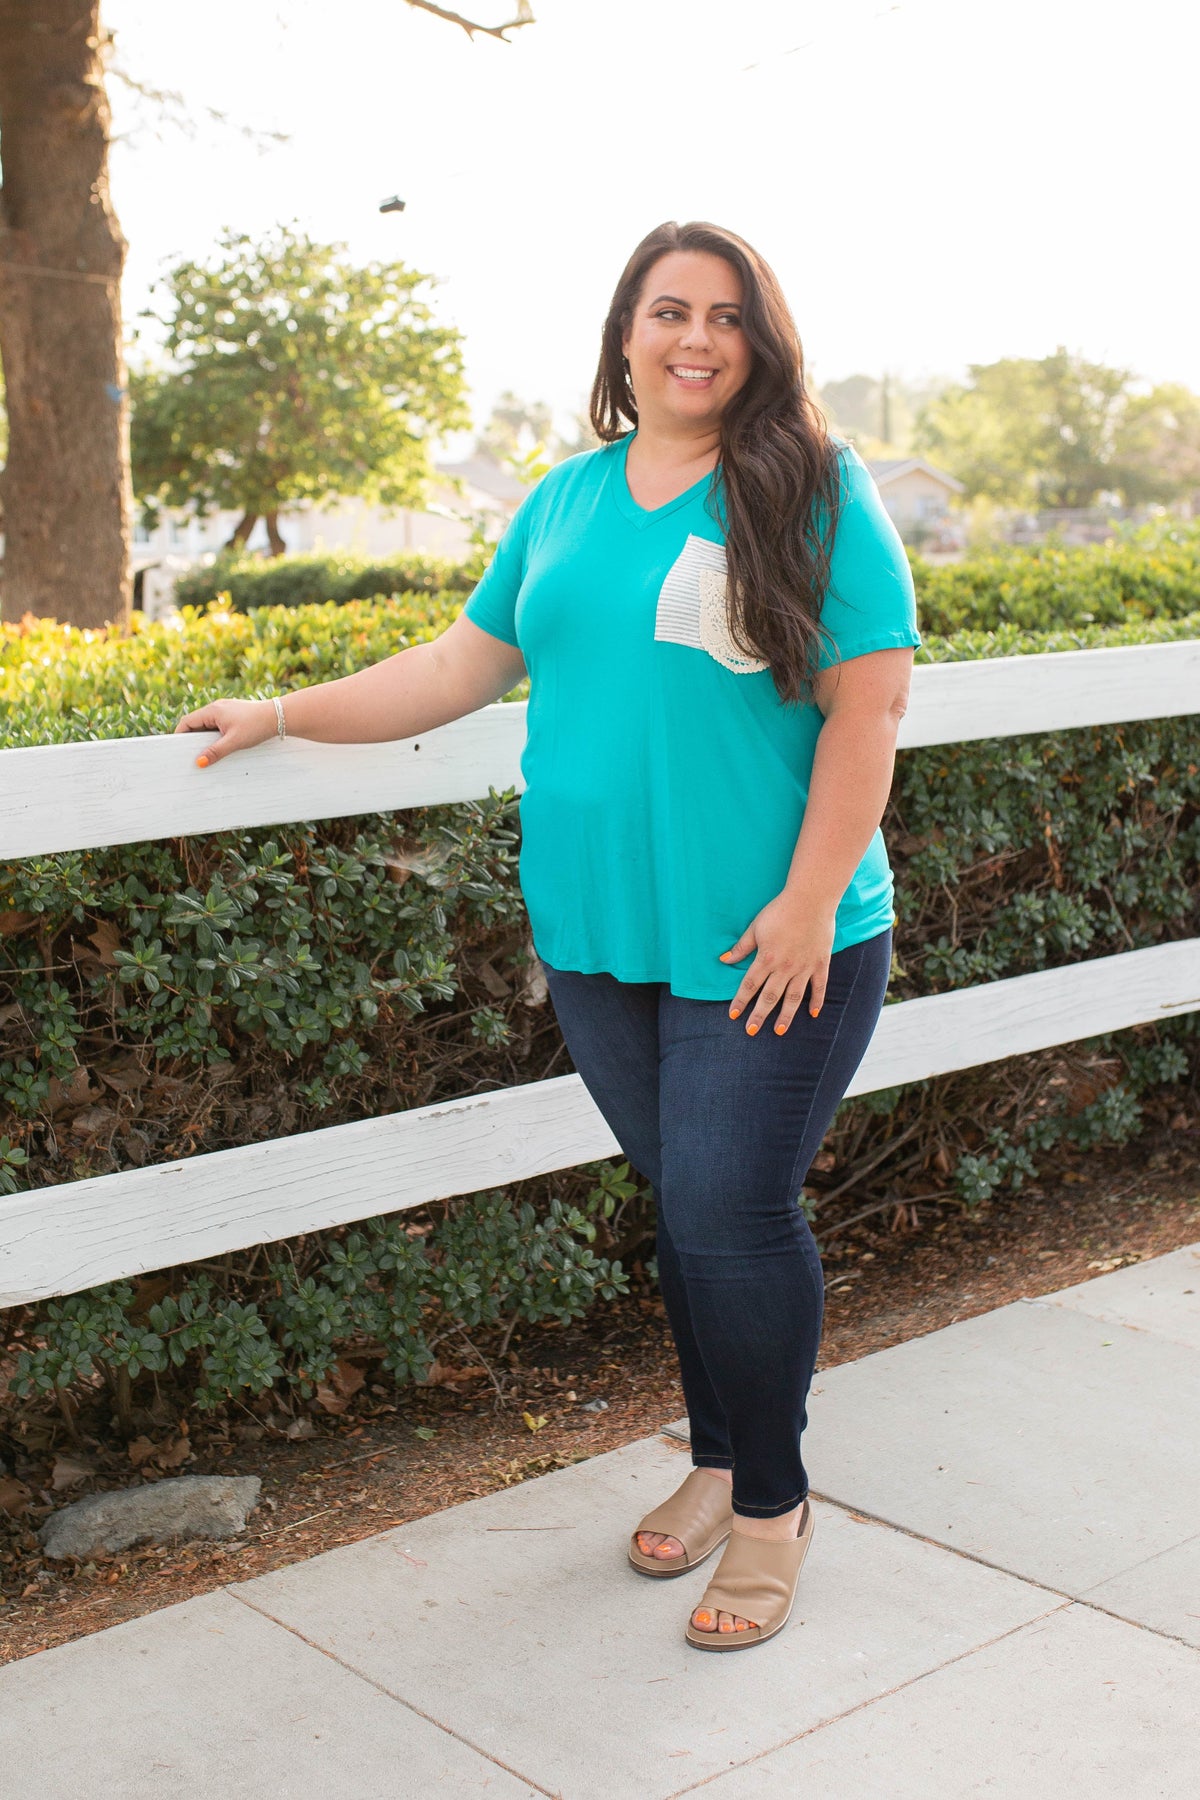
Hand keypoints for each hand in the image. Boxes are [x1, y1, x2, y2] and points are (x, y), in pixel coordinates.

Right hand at [175, 697, 275, 766]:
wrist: (279, 716)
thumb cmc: (257, 725)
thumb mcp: (234, 742)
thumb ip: (215, 752)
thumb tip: (199, 763)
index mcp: (212, 710)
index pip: (187, 721)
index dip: (179, 735)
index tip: (177, 749)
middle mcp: (217, 707)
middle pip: (196, 723)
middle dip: (192, 738)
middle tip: (190, 755)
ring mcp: (226, 710)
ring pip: (208, 725)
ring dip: (206, 738)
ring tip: (206, 753)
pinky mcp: (235, 714)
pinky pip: (218, 725)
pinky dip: (216, 735)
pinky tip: (221, 746)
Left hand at [719, 890, 835, 1035]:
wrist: (811, 899)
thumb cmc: (780, 910)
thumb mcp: (756, 927)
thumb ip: (741, 947)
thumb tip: (724, 960)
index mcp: (767, 958)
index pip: (750, 985)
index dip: (741, 1001)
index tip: (733, 1015)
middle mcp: (785, 967)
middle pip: (770, 996)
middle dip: (759, 1015)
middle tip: (751, 1031)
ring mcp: (804, 967)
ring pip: (794, 997)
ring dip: (786, 1016)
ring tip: (779, 1031)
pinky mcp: (820, 963)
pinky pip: (819, 987)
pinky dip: (817, 1001)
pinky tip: (813, 1014)